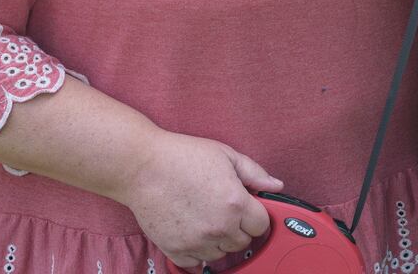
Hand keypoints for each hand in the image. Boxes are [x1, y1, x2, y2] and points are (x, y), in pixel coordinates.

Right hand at [117, 130, 283, 269]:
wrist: (141, 167)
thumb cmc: (182, 156)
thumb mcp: (225, 155)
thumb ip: (255, 173)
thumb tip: (276, 185)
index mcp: (235, 204)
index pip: (262, 225)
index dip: (256, 214)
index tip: (247, 207)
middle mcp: (219, 227)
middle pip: (243, 241)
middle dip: (238, 227)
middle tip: (224, 209)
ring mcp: (197, 242)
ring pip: (222, 254)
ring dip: (219, 240)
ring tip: (206, 217)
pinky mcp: (176, 250)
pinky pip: (197, 262)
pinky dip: (197, 251)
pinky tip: (193, 231)